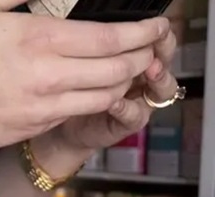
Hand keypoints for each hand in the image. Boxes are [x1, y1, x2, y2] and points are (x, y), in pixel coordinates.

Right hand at [0, 0, 170, 150]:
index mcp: (41, 40)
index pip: (112, 39)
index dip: (143, 33)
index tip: (156, 26)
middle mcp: (49, 77)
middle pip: (118, 70)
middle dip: (142, 57)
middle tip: (148, 47)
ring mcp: (42, 108)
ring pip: (103, 97)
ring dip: (123, 82)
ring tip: (127, 68)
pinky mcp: (33, 127)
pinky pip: (76, 113)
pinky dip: (94, 100)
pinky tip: (95, 88)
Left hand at [50, 20, 178, 154]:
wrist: (68, 128)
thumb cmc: (80, 90)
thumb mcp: (90, 66)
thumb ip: (105, 51)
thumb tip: (111, 32)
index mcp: (139, 61)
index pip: (159, 43)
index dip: (160, 36)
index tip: (156, 29)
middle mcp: (146, 80)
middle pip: (166, 63)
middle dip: (164, 54)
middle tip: (156, 49)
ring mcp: (142, 102)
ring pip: (162, 90)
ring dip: (157, 79)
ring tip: (150, 70)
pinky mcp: (131, 123)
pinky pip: (136, 115)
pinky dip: (127, 108)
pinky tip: (115, 102)